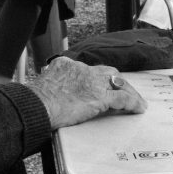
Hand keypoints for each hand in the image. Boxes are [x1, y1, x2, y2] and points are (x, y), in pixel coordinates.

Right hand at [28, 56, 146, 129]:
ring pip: (118, 83)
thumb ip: (52, 86)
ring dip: (129, 92)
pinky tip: (138, 108)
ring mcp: (93, 82)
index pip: (87, 68)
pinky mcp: (100, 96)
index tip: (100, 85)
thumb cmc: (33, 102)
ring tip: (137, 101)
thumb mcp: (42, 86)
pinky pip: (123, 98)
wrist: (36, 106)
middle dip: (118, 81)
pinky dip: (133, 102)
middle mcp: (82, 69)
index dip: (98, 78)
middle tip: (125, 91)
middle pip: (107, 72)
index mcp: (66, 65)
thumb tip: (51, 95)